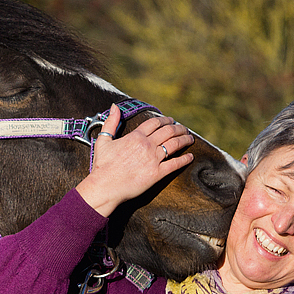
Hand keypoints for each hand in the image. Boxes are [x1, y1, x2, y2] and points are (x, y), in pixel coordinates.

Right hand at [76, 104, 194, 216]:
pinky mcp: (157, 173)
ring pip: (174, 144)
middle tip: (184, 129)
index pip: (155, 123)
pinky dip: (185, 159)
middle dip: (179, 128)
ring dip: (185, 139)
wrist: (105, 186)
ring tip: (190, 139)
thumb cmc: (102, 165)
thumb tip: (116, 106)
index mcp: (135, 136)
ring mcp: (153, 159)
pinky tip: (190, 156)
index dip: (165, 120)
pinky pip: (175, 164)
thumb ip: (111, 122)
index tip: (171, 120)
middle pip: (168, 131)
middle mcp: (147, 145)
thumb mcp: (103, 140)